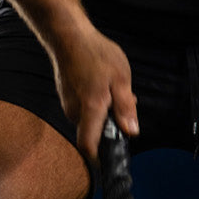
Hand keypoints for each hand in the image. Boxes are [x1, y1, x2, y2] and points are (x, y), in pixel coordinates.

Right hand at [47, 22, 138, 159]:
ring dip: (106, 110)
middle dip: (112, 124)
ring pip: (91, 118)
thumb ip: (125, 107)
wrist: (69, 35)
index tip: (111, 163)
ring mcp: (68, 103)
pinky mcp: (67, 96)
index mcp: (90, 108)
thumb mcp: (121, 78)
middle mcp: (74, 110)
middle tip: (126, 101)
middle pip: (94, 131)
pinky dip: (97, 101)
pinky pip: (84, 107)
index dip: (99, 159)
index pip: (89, 145)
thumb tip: (131, 132)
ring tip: (114, 86)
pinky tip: (103, 82)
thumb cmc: (96, 54)